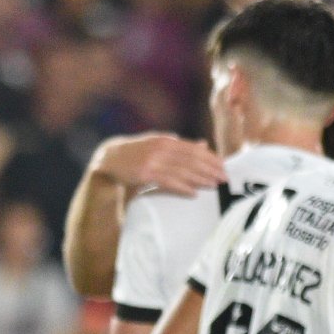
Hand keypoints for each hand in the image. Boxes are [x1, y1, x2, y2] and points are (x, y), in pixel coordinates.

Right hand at [89, 134, 225, 196]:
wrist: (108, 160)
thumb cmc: (135, 154)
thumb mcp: (158, 145)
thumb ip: (180, 146)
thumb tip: (203, 145)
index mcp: (166, 140)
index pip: (193, 149)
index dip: (210, 158)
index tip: (224, 166)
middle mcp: (160, 148)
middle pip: (191, 159)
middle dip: (210, 169)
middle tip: (225, 178)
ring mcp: (152, 160)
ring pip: (182, 170)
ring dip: (200, 178)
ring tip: (214, 185)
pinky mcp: (144, 173)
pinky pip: (168, 181)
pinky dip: (182, 187)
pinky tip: (194, 193)